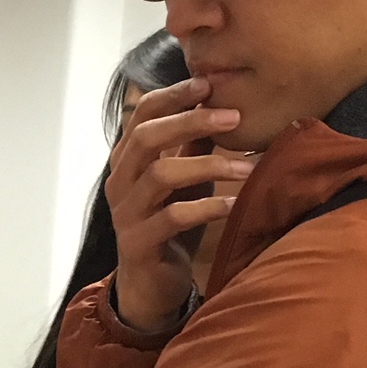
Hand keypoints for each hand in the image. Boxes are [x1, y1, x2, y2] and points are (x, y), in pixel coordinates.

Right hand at [107, 77, 258, 332]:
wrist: (149, 284)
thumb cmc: (169, 225)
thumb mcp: (182, 180)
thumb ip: (190, 147)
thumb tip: (219, 105)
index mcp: (127, 161)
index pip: (142, 115)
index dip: (173, 95)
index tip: (208, 83)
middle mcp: (120, 182)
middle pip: (147, 137)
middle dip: (191, 121)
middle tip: (233, 116)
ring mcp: (126, 213)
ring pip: (161, 175)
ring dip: (209, 165)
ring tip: (246, 168)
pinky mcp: (139, 242)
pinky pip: (173, 218)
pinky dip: (207, 208)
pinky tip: (234, 204)